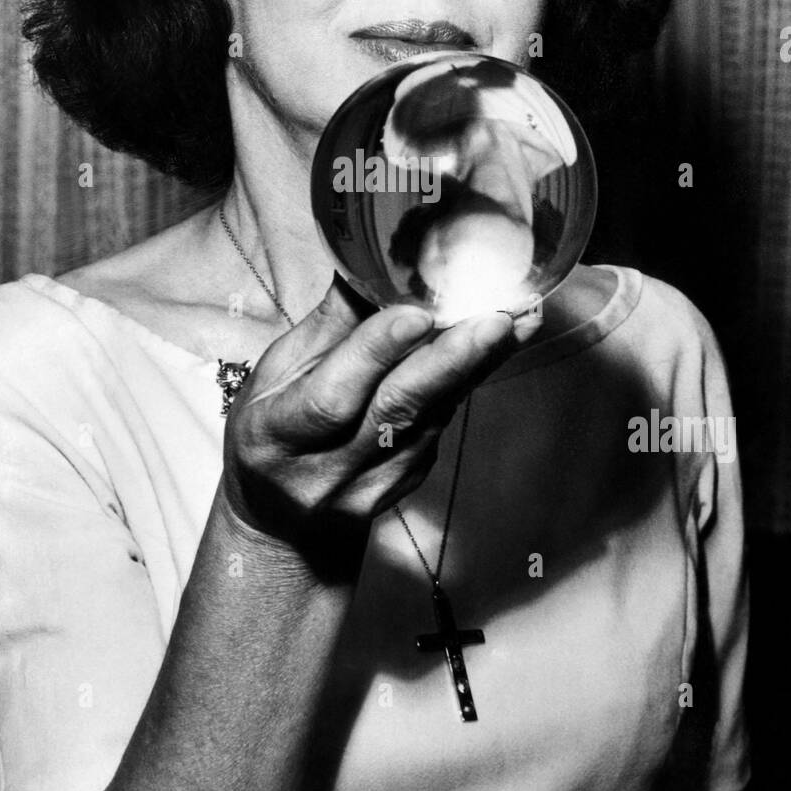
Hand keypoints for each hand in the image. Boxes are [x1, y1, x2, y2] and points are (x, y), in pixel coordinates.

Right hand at [221, 276, 518, 573]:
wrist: (284, 529)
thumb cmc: (272, 434)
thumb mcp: (274, 378)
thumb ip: (325, 327)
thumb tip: (368, 262)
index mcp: (279, 434)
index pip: (331, 398)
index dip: (374, 353)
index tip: (416, 313)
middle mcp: (329, 466)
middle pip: (397, 412)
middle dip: (450, 361)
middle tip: (495, 318)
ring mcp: (374, 483)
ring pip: (432, 418)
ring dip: (477, 366)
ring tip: (518, 320)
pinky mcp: (409, 482)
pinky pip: (442, 425)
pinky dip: (471, 382)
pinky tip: (499, 347)